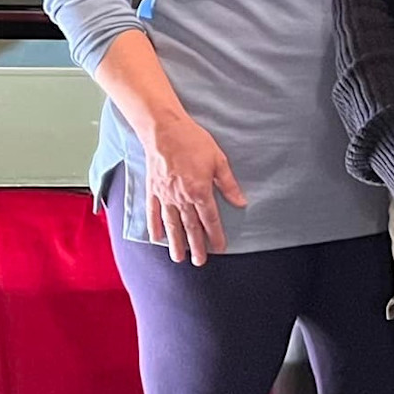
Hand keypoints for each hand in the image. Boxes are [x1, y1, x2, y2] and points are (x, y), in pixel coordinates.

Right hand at [142, 116, 246, 265]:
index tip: (220, 248)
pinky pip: (153, 212)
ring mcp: (164, 195)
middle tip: (200, 262)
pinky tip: (156, 238)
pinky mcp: (152, 190)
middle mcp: (181, 198)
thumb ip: (229, 184)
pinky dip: (154, 226)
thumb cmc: (194, 142)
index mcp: (200, 191)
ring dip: (175, 242)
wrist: (165, 131)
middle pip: (190, 227)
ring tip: (178, 258)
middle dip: (196, 246)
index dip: (216, 235)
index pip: (210, 219)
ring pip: (171, 224)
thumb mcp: (219, 161)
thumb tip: (241, 202)